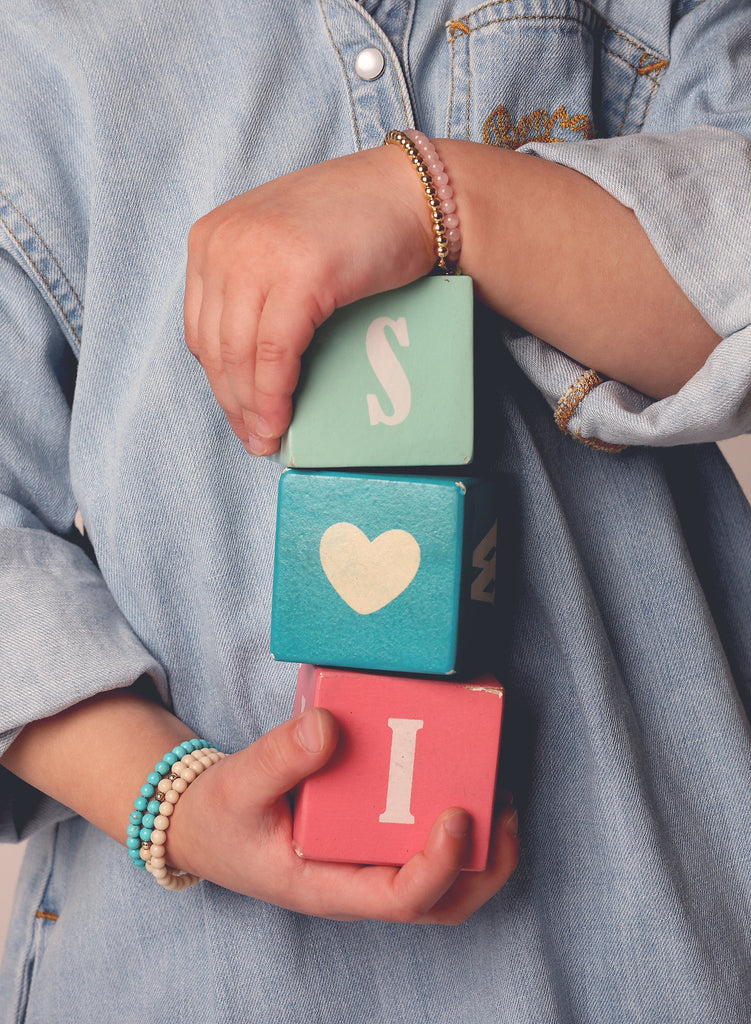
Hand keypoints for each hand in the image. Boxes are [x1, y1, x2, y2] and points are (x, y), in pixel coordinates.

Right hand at [167, 708, 518, 923]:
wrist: (205, 825)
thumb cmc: (222, 815)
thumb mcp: (237, 785)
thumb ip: (278, 757)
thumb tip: (328, 726)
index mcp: (327, 886)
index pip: (401, 900)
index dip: (441, 866)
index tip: (458, 816)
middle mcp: (357, 885)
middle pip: (442, 903)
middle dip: (487, 866)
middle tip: (506, 808)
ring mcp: (367, 867)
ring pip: (443, 884)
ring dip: (483, 850)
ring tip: (501, 797)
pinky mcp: (369, 843)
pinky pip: (422, 845)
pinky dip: (456, 826)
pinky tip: (459, 779)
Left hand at [183, 147, 434, 454]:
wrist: (411, 195)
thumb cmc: (357, 225)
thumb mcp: (282, 249)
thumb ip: (253, 291)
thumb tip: (246, 371)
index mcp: (211, 237)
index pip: (201, 328)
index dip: (219, 382)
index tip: (239, 415)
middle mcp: (223, 242)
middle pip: (215, 347)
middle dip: (233, 403)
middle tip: (254, 439)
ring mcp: (257, 256)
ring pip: (240, 355)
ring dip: (252, 407)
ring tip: (268, 439)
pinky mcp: (297, 275)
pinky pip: (275, 354)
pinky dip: (275, 394)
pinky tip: (281, 419)